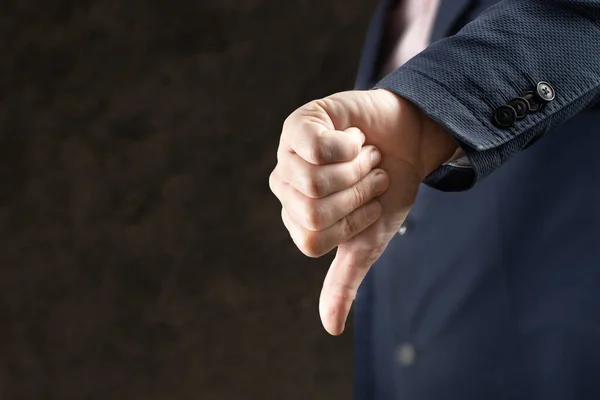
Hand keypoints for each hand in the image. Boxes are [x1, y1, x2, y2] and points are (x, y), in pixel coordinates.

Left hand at [269, 89, 456, 334]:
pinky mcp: (301, 123)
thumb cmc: (387, 189)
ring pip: (313, 181)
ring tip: (365, 155)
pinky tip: (354, 137)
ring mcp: (287, 153)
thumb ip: (345, 280)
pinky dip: (349, 146)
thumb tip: (331, 328)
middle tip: (370, 175)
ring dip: (357, 170)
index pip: (313, 239)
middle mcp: (285, 186)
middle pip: (313, 211)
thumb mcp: (368, 240)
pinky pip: (315, 146)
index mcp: (296, 216)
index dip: (353, 223)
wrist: (409, 140)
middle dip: (358, 195)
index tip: (369, 204)